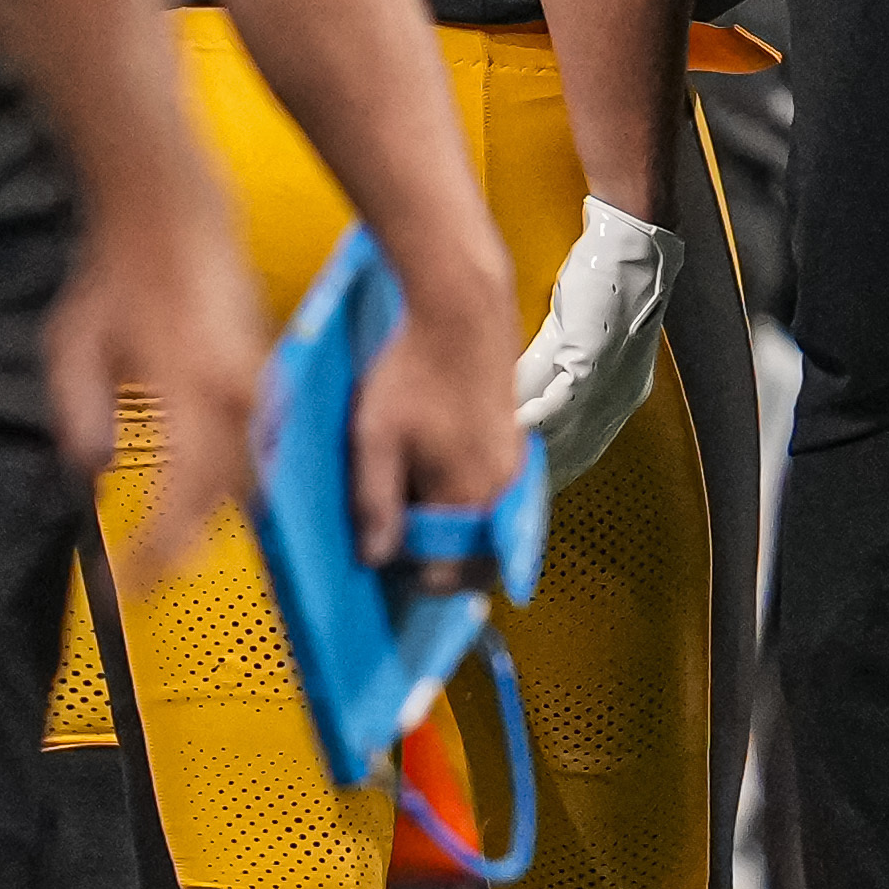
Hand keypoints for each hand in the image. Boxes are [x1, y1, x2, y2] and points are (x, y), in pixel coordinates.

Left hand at [45, 183, 265, 579]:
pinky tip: (202, 494)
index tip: (128, 587)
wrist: (172, 217)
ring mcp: (255, 383)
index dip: (155, 553)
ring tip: (172, 548)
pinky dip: (228, 477)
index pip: (180, 499)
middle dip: (185, 546)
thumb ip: (81, 417)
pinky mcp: (262, 373)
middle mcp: (234, 394)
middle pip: (222, 498)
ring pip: (245, 474)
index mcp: (189, 391)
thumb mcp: (71, 350)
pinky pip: (253, 443)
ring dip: (210, 515)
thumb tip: (98, 471)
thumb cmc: (118, 277)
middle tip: (146, 578)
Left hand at [349, 254, 523, 570]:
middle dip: (438, 563)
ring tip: (414, 514)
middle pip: (475, 560)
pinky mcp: (515, 449)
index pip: (445, 572)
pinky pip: (493, 502)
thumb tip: (373, 558)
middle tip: (398, 548)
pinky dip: (467, 508)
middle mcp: (502, 491)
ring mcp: (514, 471)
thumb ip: (375, 502)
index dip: (408, 575)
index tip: (379, 558)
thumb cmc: (415, 372)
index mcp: (468, 496)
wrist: (461, 313)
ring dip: (453, 536)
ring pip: (486, 531)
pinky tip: (437, 484)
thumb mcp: (375, 438)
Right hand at [516, 196, 682, 493]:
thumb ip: (550, 368)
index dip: (552, 469)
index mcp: (621, 395)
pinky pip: (559, 406)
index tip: (523, 487)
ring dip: (527, 452)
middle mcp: (621, 398)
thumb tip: (513, 396)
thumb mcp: (577, 335)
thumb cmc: (603, 280)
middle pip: (574, 453)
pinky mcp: (596, 362)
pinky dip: (530, 422)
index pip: (583, 448)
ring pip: (565, 436)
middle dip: (538, 475)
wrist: (629, 243)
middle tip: (502, 492)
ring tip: (492, 466)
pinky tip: (506, 432)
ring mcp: (612, 383)